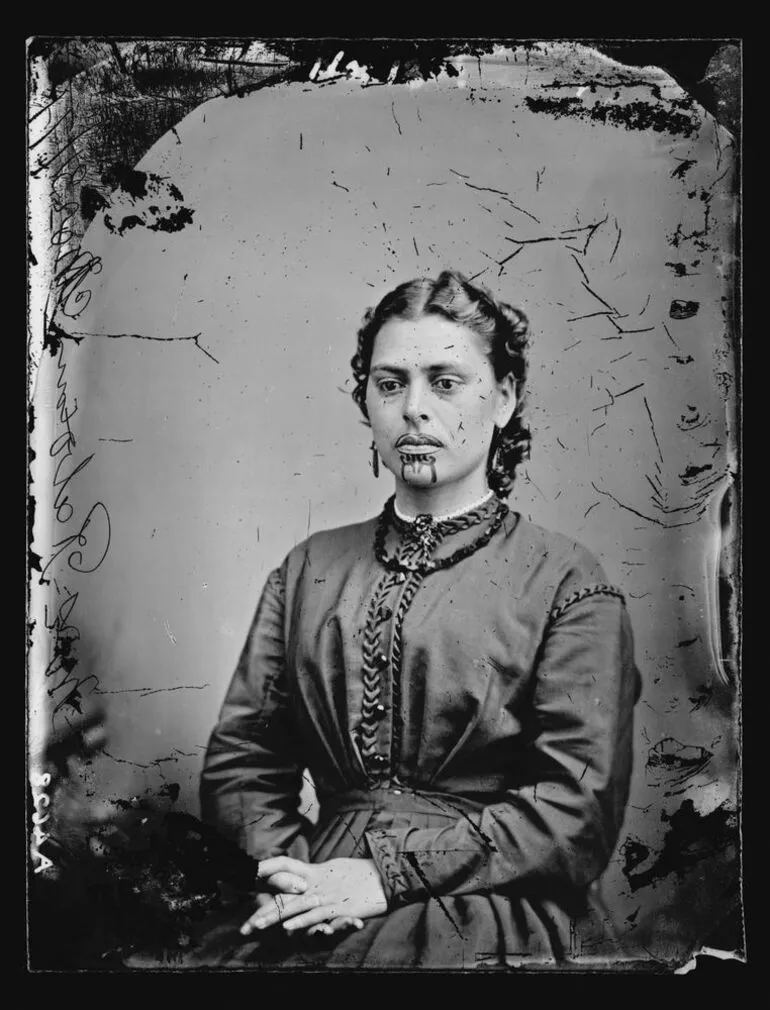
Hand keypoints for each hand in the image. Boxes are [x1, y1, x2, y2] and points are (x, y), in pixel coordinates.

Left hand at [241, 857, 387, 935]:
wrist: (384, 875)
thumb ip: (317, 875)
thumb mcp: (334, 868)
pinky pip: (316, 915)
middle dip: (263, 910)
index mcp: (315, 871)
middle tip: (245, 925)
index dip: (266, 867)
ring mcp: (326, 895)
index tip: (247, 873)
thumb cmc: (360, 873)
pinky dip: (302, 922)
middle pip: (283, 894)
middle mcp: (316, 882)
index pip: (284, 864)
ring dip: (275, 917)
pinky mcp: (338, 908)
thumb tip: (304, 877)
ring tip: (257, 925)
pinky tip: (288, 928)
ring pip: (295, 906)